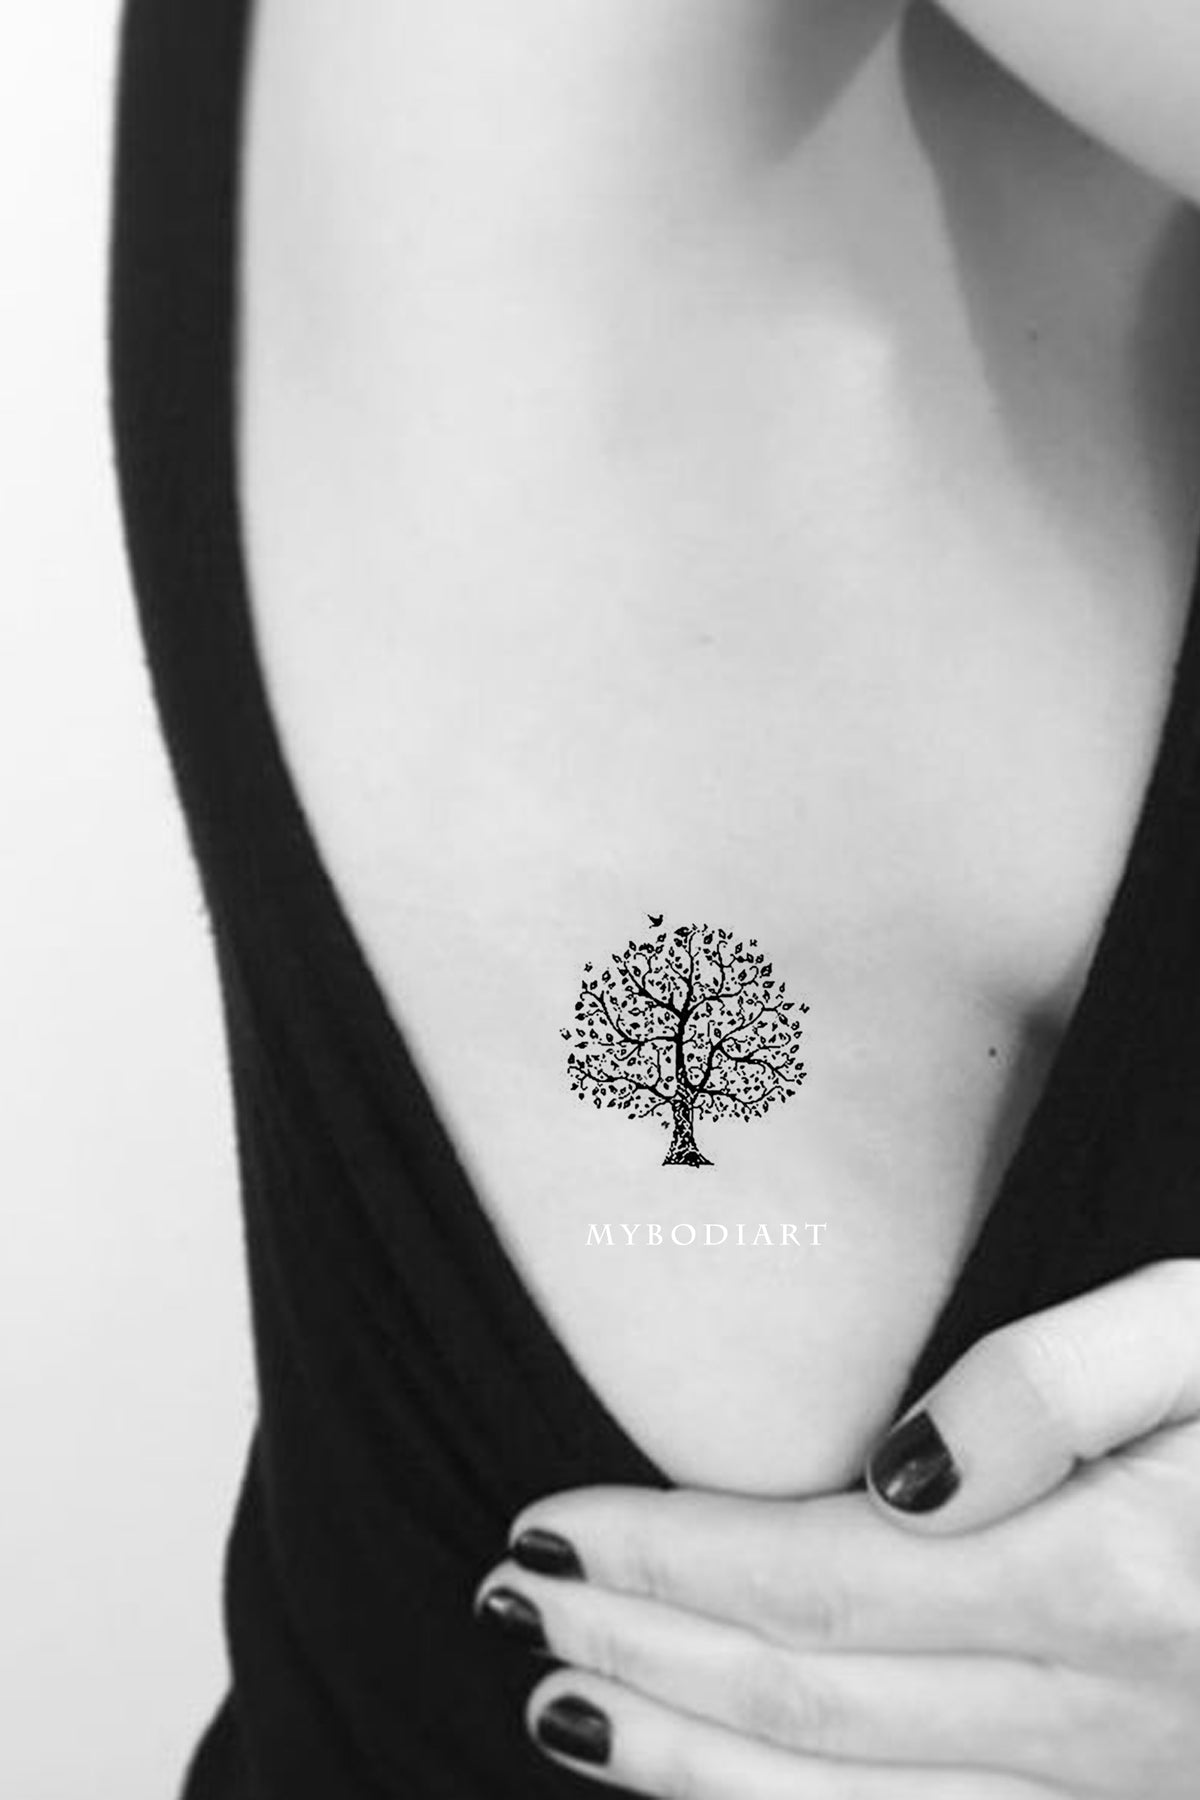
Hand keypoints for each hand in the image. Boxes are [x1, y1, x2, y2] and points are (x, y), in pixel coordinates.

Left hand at [473, 1259, 1199, 1796]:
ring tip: (567, 1710)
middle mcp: (1103, 1718)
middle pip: (807, 1706)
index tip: (547, 1527)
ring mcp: (1124, 1792)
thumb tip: (900, 1466)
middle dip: (640, 1655)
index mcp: (1108, 1581)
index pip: (815, 1585)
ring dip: (688, 1767)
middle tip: (512, 1605)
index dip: (664, 1560)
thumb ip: (1063, 1388)